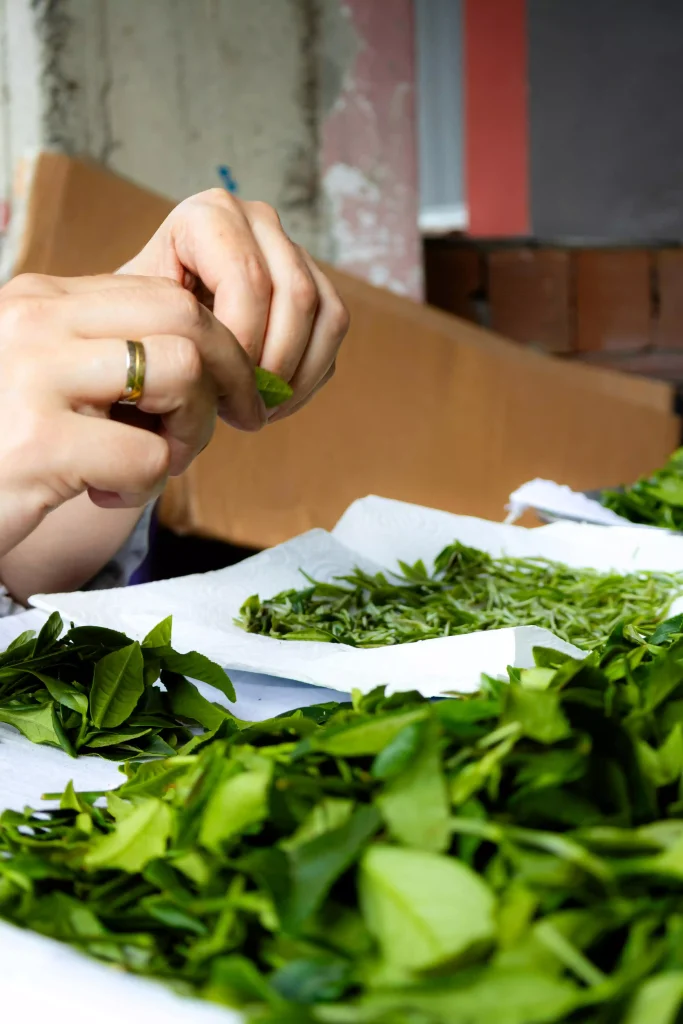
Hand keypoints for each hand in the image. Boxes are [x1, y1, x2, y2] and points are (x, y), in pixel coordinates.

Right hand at [0, 272, 264, 556]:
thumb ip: (109, 353)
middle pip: (187, 318)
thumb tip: (217, 359)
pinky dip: (145, 486)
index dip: (220, 345)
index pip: (166, 293)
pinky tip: (103, 495)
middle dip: (228, 378)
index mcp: (42, 299)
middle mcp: (34, 322)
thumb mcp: (48, 377)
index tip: (232, 392)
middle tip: (219, 426)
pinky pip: (147, 455)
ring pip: (182, 373)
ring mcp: (31, 378)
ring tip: (149, 462)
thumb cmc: (3, 444)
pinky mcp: (35, 444)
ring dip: (188, 432)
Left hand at [120, 189, 349, 421]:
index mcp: (208, 215)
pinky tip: (276, 401)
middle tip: (244, 410)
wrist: (152, 324)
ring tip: (259, 410)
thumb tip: (216, 368)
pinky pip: (333, 329)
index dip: (242, 343)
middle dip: (273, 365)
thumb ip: (172, 329)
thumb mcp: (137, 321)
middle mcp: (257, 220)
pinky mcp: (316, 282)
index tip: (220, 390)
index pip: (247, 279)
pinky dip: (310, 375)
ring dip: (296, 375)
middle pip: (295, 295)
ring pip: (326, 313)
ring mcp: (292, 249)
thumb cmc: (140, 324)